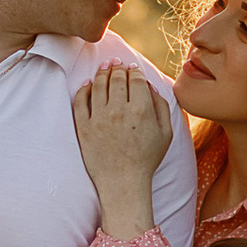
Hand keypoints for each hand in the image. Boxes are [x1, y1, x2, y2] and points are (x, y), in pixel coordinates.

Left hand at [72, 64, 170, 232]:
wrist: (123, 182)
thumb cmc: (147, 159)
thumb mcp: (166, 133)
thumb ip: (161, 106)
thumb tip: (149, 86)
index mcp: (141, 110)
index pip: (135, 79)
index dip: (134, 70)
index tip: (132, 68)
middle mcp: (119, 110)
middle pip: (116, 78)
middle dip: (117, 68)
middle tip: (116, 63)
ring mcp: (99, 118)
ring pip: (98, 85)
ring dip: (102, 73)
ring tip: (104, 68)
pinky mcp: (84, 127)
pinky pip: (81, 101)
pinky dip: (84, 89)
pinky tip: (88, 85)